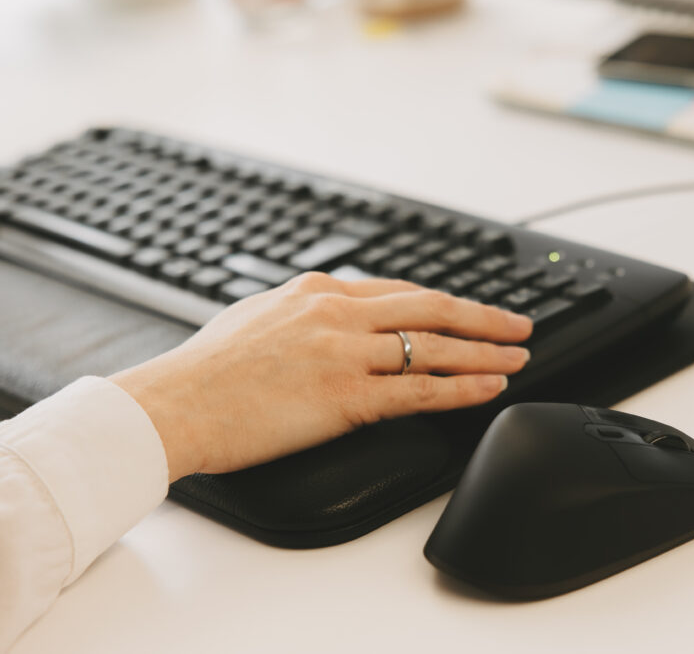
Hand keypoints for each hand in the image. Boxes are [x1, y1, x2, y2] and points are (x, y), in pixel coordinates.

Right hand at [111, 273, 532, 481]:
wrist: (174, 404)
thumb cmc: (205, 370)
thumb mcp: (258, 317)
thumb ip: (304, 312)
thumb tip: (330, 315)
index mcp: (318, 291)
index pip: (400, 290)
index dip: (445, 302)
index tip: (470, 309)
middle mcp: (338, 313)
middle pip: (431, 308)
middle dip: (483, 317)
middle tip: (519, 324)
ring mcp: (344, 353)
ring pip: (435, 346)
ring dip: (485, 352)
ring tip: (518, 357)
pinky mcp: (345, 396)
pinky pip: (420, 390)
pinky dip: (462, 387)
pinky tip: (489, 387)